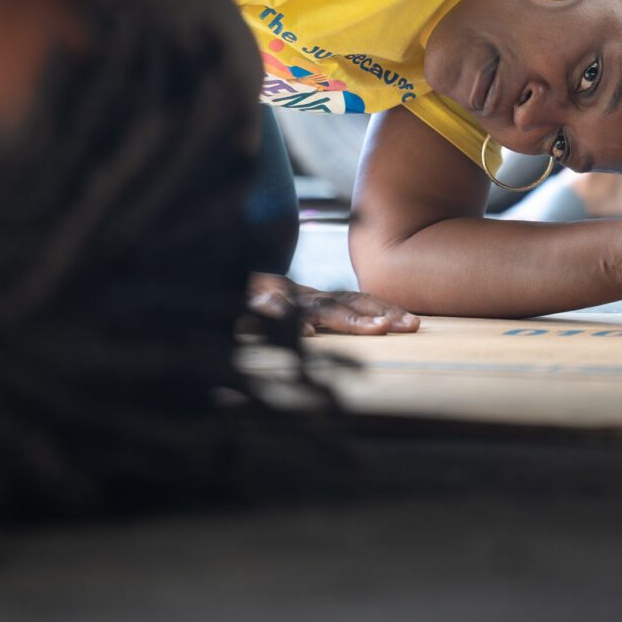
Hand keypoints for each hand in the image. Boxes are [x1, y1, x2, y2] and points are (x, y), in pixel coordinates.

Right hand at [247, 273, 421, 335]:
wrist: (205, 286)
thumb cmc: (248, 307)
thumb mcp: (284, 314)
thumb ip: (312, 321)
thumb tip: (342, 334)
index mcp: (310, 298)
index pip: (354, 300)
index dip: (385, 309)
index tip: (416, 324)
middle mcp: (299, 296)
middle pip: (347, 301)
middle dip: (381, 312)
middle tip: (410, 326)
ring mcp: (277, 299)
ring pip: (317, 308)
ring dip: (350, 319)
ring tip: (380, 329)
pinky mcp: (249, 305)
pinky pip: (268, 311)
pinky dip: (285, 317)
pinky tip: (306, 334)